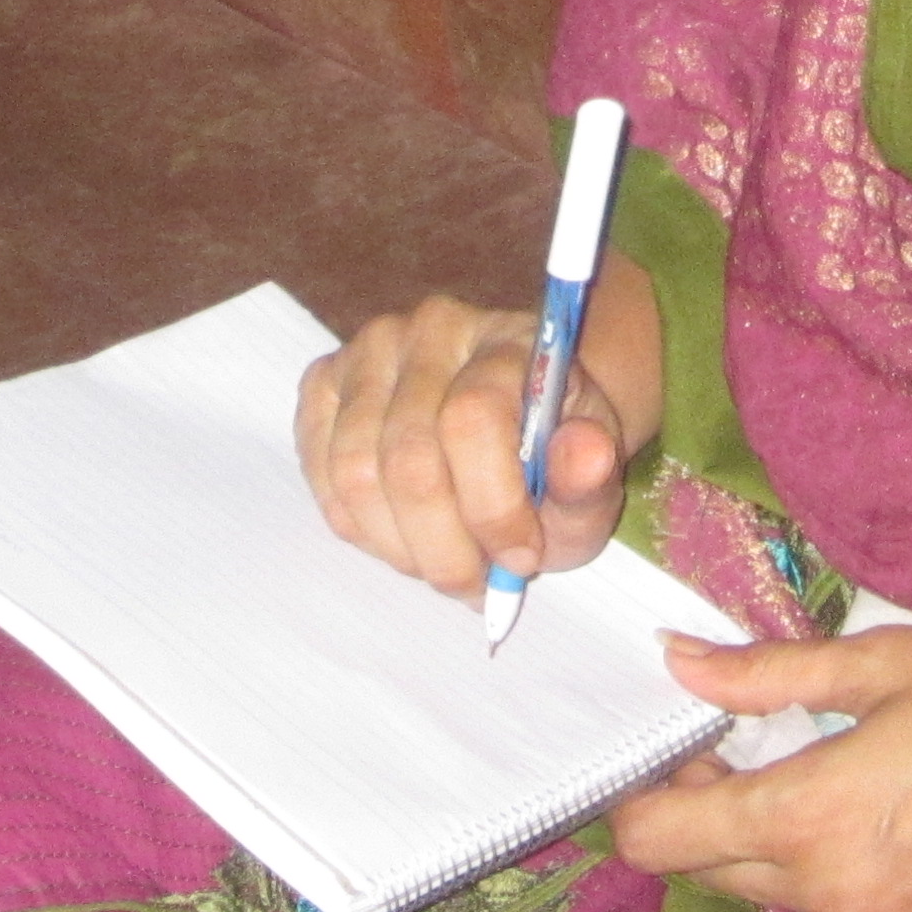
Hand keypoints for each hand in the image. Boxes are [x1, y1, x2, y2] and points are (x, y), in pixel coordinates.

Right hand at [294, 293, 632, 599]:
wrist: (512, 419)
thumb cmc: (550, 453)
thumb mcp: (590, 477)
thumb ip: (590, 475)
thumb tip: (586, 456)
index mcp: (508, 340)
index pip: (473, 419)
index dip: (492, 508)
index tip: (521, 559)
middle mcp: (430, 329)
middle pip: (408, 461)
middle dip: (443, 548)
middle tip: (474, 581)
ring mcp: (369, 351)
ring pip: (356, 475)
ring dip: (400, 547)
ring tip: (441, 560)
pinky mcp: (325, 381)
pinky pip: (321, 474)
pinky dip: (360, 527)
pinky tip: (403, 534)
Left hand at [609, 629, 911, 911]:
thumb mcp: (885, 664)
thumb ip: (767, 671)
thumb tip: (678, 661)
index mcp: (812, 823)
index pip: (661, 840)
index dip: (640, 794)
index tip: (670, 741)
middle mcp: (834, 898)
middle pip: (708, 870)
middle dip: (702, 810)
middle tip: (740, 738)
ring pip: (774, 892)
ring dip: (767, 838)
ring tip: (818, 763)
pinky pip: (837, 911)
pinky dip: (828, 867)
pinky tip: (876, 806)